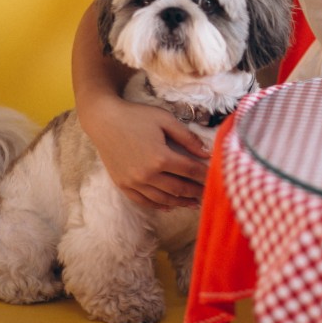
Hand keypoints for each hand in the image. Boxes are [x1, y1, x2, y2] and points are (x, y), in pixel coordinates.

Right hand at [82, 96, 210, 209]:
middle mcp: (147, 174)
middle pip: (178, 188)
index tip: (217, 178)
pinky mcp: (122, 185)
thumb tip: (206, 153)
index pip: (190, 171)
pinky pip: (143, 201)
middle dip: (196, 192)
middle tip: (210, 194)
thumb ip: (187, 138)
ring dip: (180, 202)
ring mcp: (133, 182)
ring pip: (162, 199)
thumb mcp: (166, 120)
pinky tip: (169, 206)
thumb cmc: (137, 116)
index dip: (205, 175)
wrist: (104, 120)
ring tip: (194, 203)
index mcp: (160, 157)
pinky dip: (158, 205)